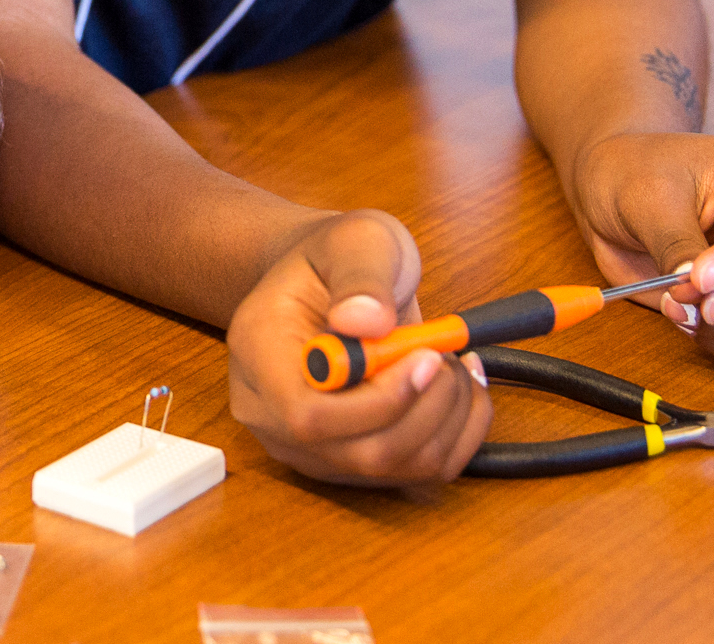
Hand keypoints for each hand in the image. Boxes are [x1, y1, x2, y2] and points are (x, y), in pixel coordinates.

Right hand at [227, 210, 492, 486]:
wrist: (325, 282)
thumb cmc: (334, 259)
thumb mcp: (354, 239)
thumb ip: (361, 275)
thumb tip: (366, 321)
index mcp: (257, 354)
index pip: (308, 416)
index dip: (379, 400)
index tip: (428, 355)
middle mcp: (271, 415)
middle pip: (357, 453)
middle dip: (425, 407)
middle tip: (446, 353)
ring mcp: (307, 448)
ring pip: (392, 468)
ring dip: (447, 418)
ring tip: (452, 362)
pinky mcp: (347, 464)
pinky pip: (413, 474)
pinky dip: (454, 435)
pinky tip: (456, 389)